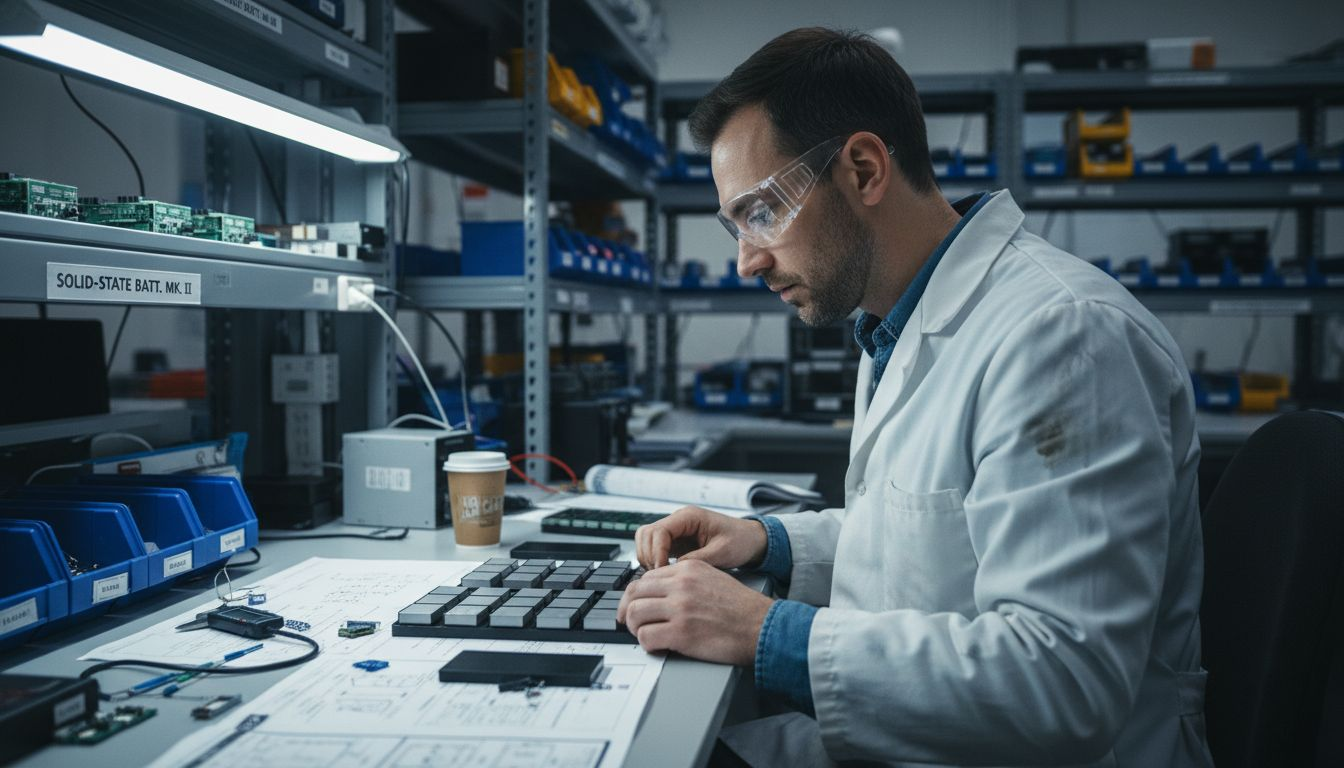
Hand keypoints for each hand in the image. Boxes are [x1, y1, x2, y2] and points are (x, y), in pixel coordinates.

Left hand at [617, 559, 772, 665]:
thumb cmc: (742, 608)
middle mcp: (681, 584)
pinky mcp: (681, 632)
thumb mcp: (713, 578)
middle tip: (630, 622)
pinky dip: (647, 644)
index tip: (635, 605)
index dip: (636, 594)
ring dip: (635, 628)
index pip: (646, 577)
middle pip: (634, 593)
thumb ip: (686, 580)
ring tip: (644, 634)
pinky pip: (646, 637)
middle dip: (628, 610)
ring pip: (635, 614)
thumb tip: (661, 593)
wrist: (761, 626)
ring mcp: (680, 608)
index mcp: (688, 569)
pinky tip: (657, 646)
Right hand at [634, 505, 767, 569]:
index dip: (656, 552)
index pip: (659, 531)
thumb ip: (697, 560)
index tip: (662, 570)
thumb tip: (673, 570)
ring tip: (662, 576)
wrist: (751, 540)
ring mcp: (676, 531)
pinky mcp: (676, 542)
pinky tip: (665, 574)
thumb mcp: (722, 552)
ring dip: (649, 558)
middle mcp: (679, 520)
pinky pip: (655, 549)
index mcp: (689, 516)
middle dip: (649, 555)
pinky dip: (655, 561)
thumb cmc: (741, 541)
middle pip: (646, 533)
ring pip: (647, 540)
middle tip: (659, 575)